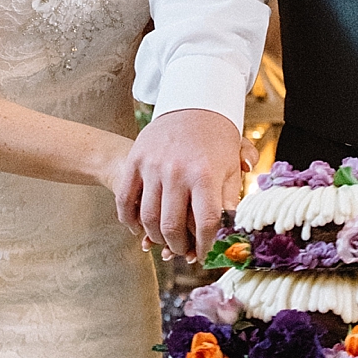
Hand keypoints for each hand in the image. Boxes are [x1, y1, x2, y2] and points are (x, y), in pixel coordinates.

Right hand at [117, 109, 242, 262]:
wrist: (193, 102)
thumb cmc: (217, 139)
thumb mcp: (232, 166)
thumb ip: (230, 199)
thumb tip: (230, 231)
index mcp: (205, 174)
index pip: (205, 223)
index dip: (204, 246)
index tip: (203, 255)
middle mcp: (177, 171)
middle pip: (172, 226)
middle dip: (178, 247)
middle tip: (183, 252)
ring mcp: (152, 166)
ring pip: (147, 218)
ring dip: (155, 237)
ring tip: (165, 242)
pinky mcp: (135, 160)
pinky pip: (125, 200)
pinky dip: (129, 220)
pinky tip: (139, 228)